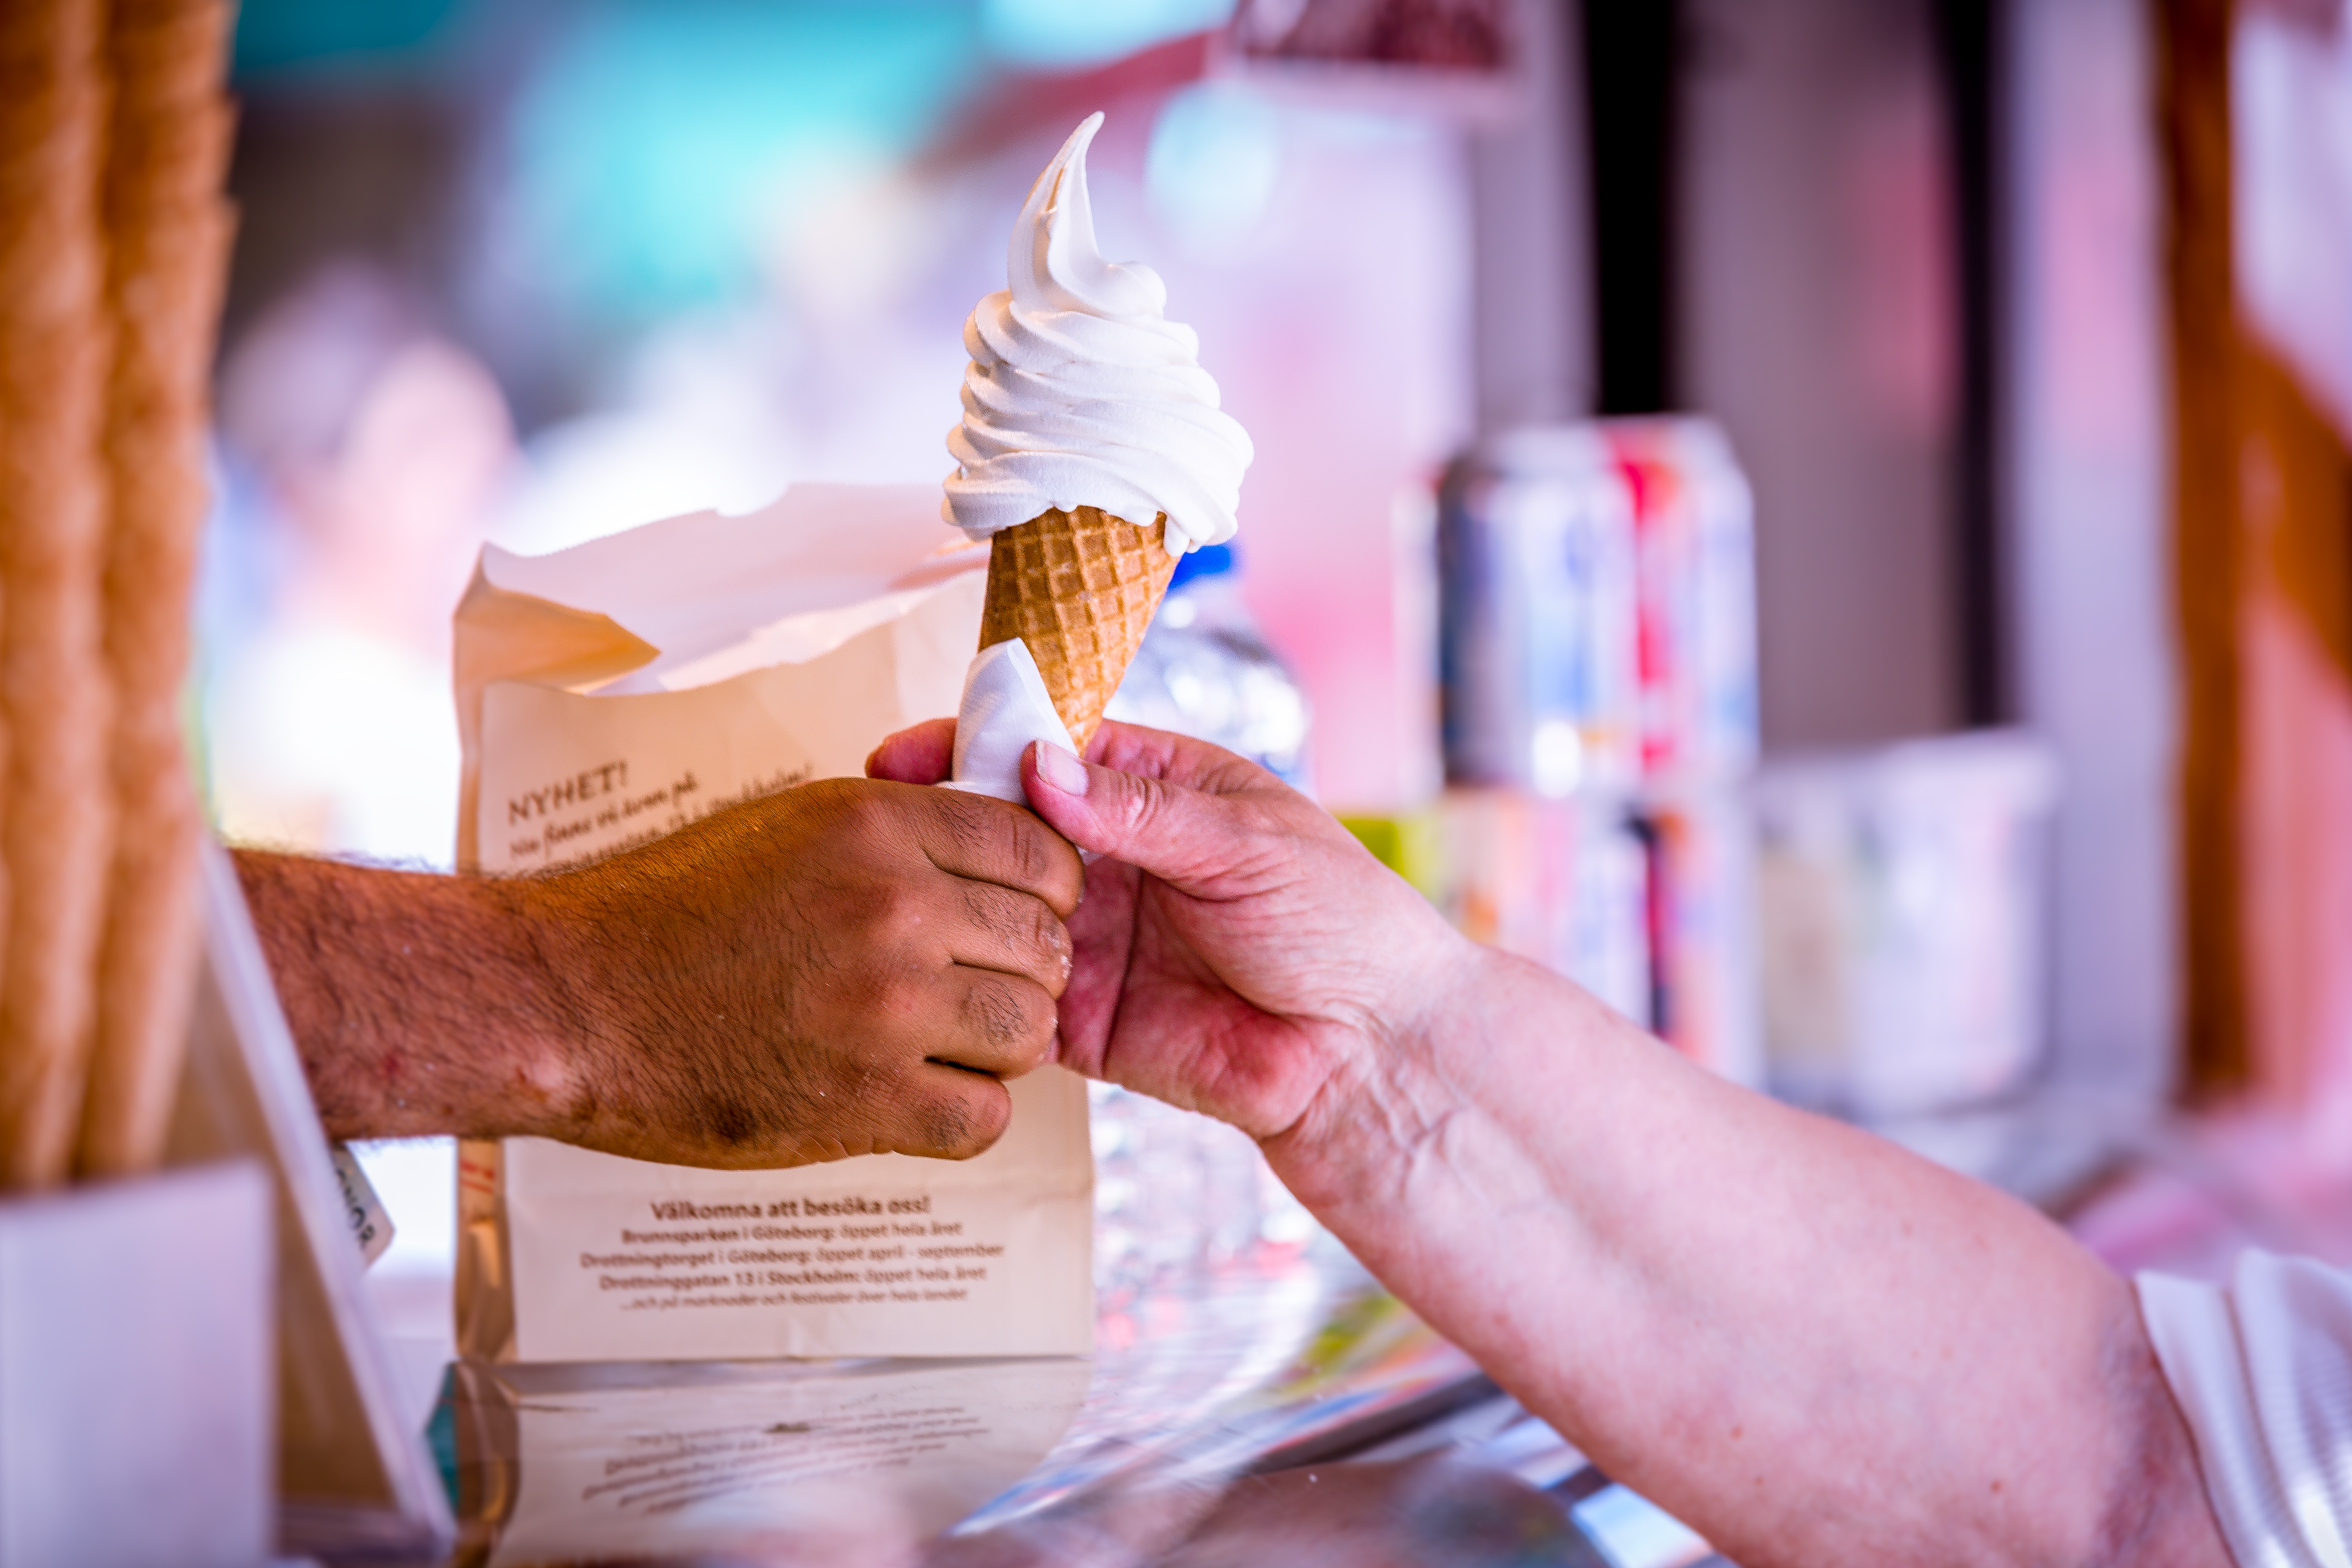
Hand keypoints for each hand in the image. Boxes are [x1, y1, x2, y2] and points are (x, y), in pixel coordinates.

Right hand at [541, 777, 1084, 1166]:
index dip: (1047, 887)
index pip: (1035, 847)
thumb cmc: (673, 908)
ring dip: (1001, 1045)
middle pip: (1045, 941)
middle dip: (1027, 969)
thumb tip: (987, 851)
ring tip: (949, 1043)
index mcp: (877, 825)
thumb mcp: (792, 825)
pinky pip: (985, 1117)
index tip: (1021, 914)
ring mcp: (884, 1005)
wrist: (574, 998)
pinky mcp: (864, 1100)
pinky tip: (921, 1097)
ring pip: (1030, 1031)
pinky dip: (967, 1114)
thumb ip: (898, 835)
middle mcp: (893, 905)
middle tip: (981, 987)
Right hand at [865, 719, 1473, 1143]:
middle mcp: (1113, 861)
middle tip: (883, 832)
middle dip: (943, 829)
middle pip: (1002, 832)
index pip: (1047, 750)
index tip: (905, 754)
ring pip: (993, 916)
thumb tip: (1038, 767)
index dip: (976, 746)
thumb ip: (1138, 810)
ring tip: (909, 905)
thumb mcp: (1244, 842)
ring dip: (955, 911)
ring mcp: (1091, 940)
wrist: (1369, 1051)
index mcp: (1157, 790)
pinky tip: (935, 982)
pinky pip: (1007, 1005)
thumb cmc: (1338, 922)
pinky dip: (974, 996)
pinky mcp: (1082, 1022)